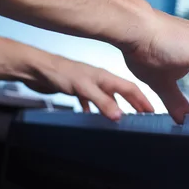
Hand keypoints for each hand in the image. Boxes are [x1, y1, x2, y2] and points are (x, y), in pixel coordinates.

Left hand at [26, 55, 152, 120]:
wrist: (36, 69)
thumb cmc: (59, 72)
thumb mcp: (85, 88)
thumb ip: (103, 102)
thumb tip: (120, 115)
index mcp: (106, 77)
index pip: (131, 89)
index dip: (143, 100)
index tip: (152, 111)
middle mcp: (100, 80)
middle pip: (122, 93)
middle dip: (134, 104)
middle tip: (144, 115)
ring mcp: (89, 85)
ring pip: (108, 98)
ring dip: (116, 108)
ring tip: (123, 119)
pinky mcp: (78, 90)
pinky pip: (91, 102)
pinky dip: (95, 110)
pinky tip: (93, 117)